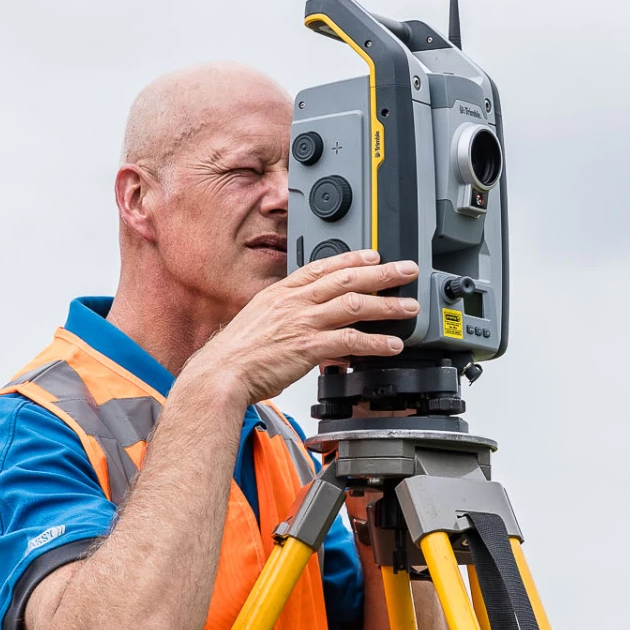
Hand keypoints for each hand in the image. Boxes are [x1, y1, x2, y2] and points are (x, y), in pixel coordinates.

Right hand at [183, 249, 419, 407]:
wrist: (221, 373)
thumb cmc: (236, 354)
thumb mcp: (259, 320)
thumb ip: (286, 315)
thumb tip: (306, 320)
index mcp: (281, 293)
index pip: (322, 267)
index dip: (352, 259)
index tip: (373, 255)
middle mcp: (294, 302)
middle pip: (346, 280)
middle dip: (382, 273)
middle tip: (406, 270)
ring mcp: (302, 322)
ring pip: (354, 305)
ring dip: (387, 305)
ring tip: (408, 307)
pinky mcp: (308, 346)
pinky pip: (350, 340)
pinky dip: (375, 342)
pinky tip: (391, 345)